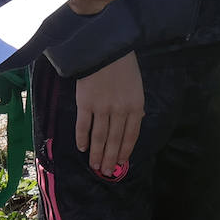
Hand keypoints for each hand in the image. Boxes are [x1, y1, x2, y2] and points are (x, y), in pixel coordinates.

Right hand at [74, 51, 143, 177]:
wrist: (104, 48)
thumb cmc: (123, 65)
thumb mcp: (136, 85)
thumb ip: (136, 105)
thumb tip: (138, 121)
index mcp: (135, 106)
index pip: (131, 136)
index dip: (125, 151)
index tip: (120, 163)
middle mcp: (119, 110)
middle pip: (114, 140)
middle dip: (110, 158)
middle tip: (105, 171)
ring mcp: (101, 108)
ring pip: (99, 137)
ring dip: (96, 153)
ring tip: (94, 165)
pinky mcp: (85, 103)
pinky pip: (83, 126)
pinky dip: (82, 138)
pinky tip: (82, 148)